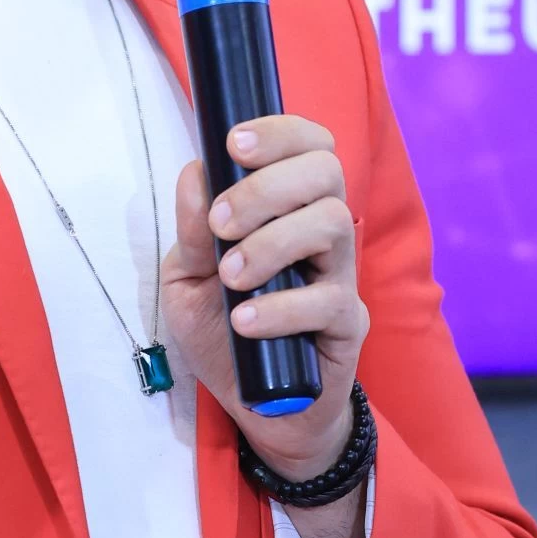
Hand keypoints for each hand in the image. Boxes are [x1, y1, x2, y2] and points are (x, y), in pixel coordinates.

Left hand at [161, 113, 367, 482]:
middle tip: (221, 223)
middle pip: (326, 172)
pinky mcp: (349, 324)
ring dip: (273, 242)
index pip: (307, 146)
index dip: (279, 133)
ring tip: (232, 276)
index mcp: (287, 208)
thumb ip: (191, 232)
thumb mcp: (187, 280)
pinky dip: (281, 307)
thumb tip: (194, 174)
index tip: (233, 145)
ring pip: (332, 225)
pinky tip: (245, 323)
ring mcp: (340, 276)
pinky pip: (329, 301)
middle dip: (267, 186)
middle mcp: (321, 232)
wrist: (253, 404)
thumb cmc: (222, 330)